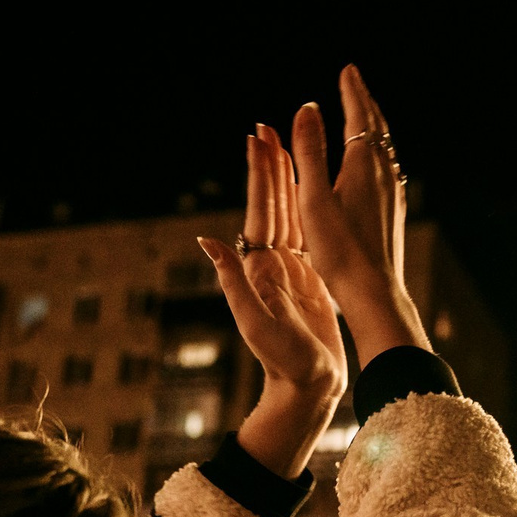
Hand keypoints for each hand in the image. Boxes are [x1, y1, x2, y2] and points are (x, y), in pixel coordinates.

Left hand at [200, 126, 347, 478]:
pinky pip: (308, 236)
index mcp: (260, 269)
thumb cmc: (284, 363)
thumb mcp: (255, 324)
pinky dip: (307, 210)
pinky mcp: (309, 282)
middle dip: (270, 167)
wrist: (308, 389)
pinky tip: (309, 192)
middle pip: (272, 206)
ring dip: (287, 182)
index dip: (259, 175)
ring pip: (289, 216)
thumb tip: (207, 241)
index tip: (257, 139)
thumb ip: (232, 282)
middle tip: (267, 127)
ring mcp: (290, 272)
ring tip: (287, 147)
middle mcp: (271, 266)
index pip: (259, 213)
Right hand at [290, 65, 429, 366]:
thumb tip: (308, 108)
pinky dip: (378, 151)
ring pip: (386, 148)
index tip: (348, 69)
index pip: (359, 116)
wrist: (375, 293)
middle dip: (364, 102)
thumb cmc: (339, 251)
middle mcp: (384, 175)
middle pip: (377, 128)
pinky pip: (388, 168)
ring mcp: (393, 194)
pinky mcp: (394, 213)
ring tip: (364, 115)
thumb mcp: (313, 198)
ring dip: (373, 126)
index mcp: (363, 166)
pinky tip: (377, 164)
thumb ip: (309, 152)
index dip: (352, 91)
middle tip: (355, 81)